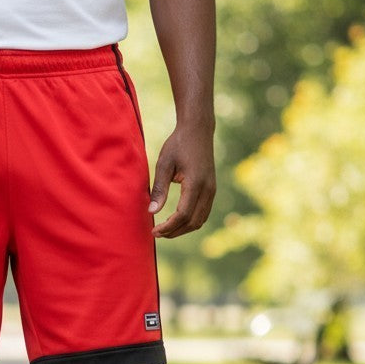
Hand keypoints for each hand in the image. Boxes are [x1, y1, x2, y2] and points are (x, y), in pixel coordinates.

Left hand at [148, 124, 216, 239]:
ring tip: (165, 229)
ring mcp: (212, 190)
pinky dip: (190, 221)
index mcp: (196, 183)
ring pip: (200, 220)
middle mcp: (208, 189)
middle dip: (174, 232)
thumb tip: (152, 212)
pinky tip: (176, 221)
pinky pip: (203, 213)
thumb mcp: (164, 164)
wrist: (198, 130)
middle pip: (193, 222)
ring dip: (183, 229)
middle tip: (157, 233)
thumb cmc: (178, 144)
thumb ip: (159, 189)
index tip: (154, 231)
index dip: (168, 227)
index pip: (183, 215)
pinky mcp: (211, 189)